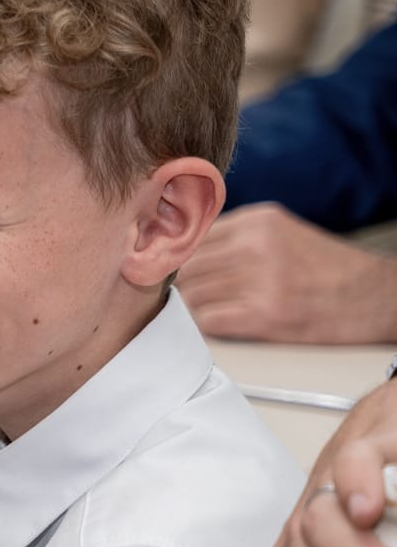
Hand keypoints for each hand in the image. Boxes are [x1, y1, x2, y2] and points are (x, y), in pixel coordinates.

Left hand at [179, 205, 396, 343]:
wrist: (376, 297)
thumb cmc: (325, 269)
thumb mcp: (281, 233)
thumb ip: (234, 237)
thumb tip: (178, 251)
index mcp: (257, 221)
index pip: (188, 238)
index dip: (175, 259)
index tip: (170, 272)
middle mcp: (256, 245)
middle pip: (184, 268)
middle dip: (181, 286)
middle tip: (185, 297)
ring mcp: (261, 280)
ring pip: (192, 295)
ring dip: (194, 308)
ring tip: (211, 310)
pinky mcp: (265, 314)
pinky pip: (207, 320)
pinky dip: (208, 325)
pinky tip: (223, 323)